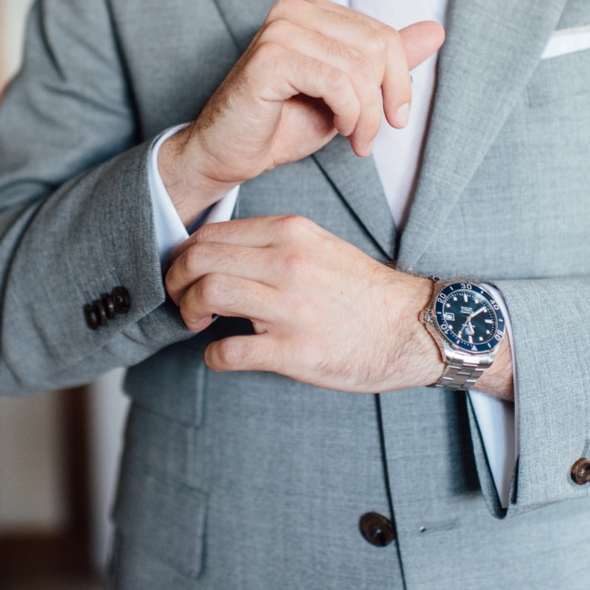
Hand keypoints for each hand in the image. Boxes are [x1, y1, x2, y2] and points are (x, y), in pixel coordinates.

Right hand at [159, 0, 444, 222]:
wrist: (228, 154)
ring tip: (354, 140)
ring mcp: (280, 30)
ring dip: (366, 115)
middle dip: (384, 99)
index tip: (394, 119)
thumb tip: (436, 30)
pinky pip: (336, 82)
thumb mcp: (349, 94)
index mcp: (315, 11)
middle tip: (368, 136)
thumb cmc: (283, 124)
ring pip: (360, 68)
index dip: (400, 81)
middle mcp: (296, 10)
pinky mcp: (269, 58)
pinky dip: (348, 114)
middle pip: (378, 47)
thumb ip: (386, 62)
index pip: (384, 35)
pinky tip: (337, 131)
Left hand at [165, 214, 441, 392]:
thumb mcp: (320, 247)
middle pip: (200, 258)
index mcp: (291, 233)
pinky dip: (213, 356)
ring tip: (196, 322)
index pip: (212, 233)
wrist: (413, 329)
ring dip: (188, 310)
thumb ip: (274, 245)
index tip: (187, 272)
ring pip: (208, 293)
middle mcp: (287, 263)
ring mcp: (290, 307)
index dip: (186, 254)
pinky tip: (221, 356)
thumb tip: (225, 254)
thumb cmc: (364, 293)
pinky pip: (229, 351)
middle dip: (176, 280)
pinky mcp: (294, 350)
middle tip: (181, 298)